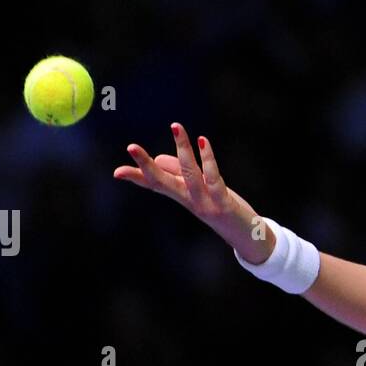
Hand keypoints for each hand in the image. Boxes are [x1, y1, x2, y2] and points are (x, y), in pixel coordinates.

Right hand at [113, 124, 272, 261]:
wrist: (249, 238)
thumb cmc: (223, 210)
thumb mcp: (199, 190)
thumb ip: (180, 175)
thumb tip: (159, 159)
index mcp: (182, 196)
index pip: (155, 185)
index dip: (136, 178)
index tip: (116, 172)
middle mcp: (190, 201)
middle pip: (163, 182)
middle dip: (146, 165)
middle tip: (130, 147)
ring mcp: (206, 204)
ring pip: (189, 175)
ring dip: (183, 150)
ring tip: (176, 126)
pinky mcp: (223, 204)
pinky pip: (213, 178)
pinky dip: (208, 159)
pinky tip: (202, 141)